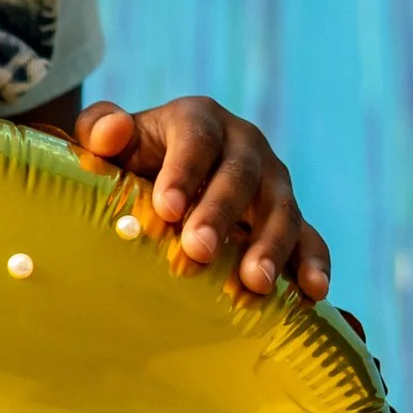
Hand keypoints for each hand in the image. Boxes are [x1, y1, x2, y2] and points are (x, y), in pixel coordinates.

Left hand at [72, 94, 329, 300]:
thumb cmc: (131, 161)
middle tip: (197, 250)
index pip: (196, 139)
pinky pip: (309, 237)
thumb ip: (100, 129)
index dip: (183, 171)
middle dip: (221, 213)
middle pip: (241, 175)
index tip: (166, 210)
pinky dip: (313, 262)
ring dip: (271, 245)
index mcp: (199, 120)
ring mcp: (272, 182)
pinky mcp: (289, 217)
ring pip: (281, 207)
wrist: (163, 178)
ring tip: (254, 282)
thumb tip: (112, 131)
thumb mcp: (111, 143)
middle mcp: (244, 144)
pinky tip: (312, 292)